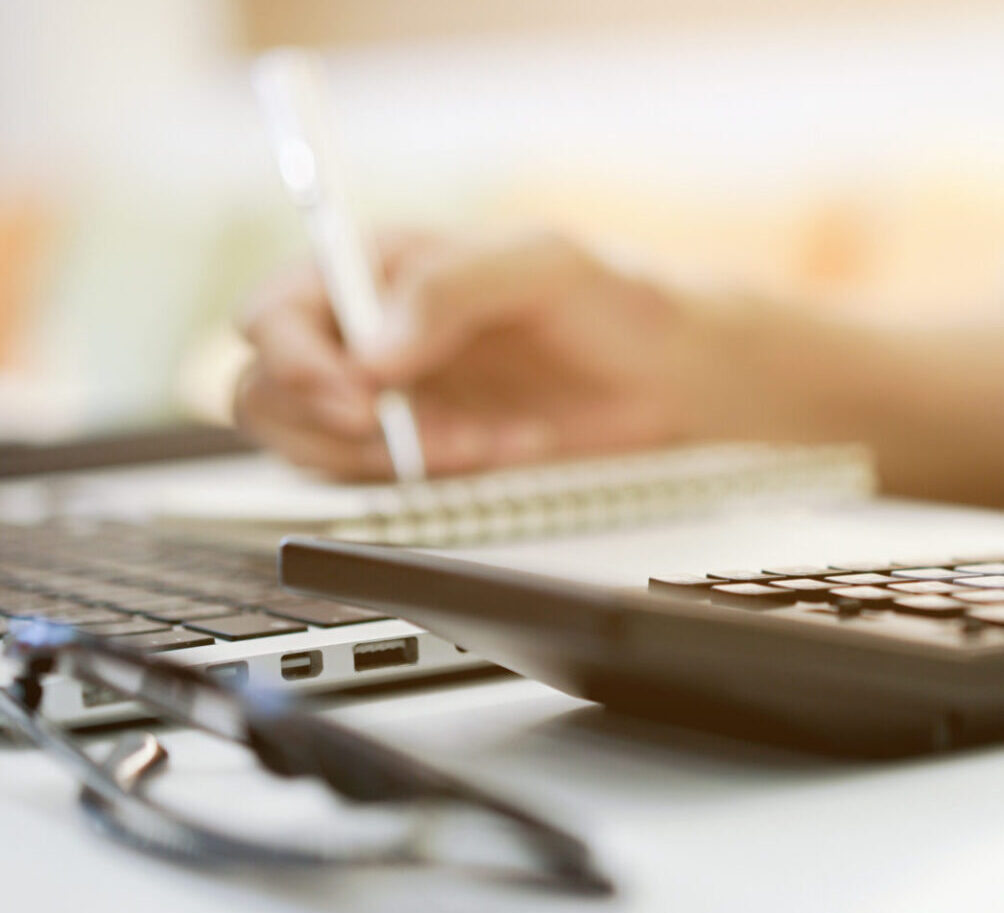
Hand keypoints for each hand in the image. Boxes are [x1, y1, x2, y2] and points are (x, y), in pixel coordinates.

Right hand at [235, 230, 714, 478]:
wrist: (666, 375)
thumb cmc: (608, 300)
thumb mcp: (543, 266)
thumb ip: (454, 288)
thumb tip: (375, 350)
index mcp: (372, 268)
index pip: (273, 312)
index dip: (293, 359)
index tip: (359, 394)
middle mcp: (361, 334)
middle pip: (265, 391)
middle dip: (329, 424)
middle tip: (408, 431)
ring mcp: (384, 400)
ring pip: (312, 448)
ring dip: (392, 456)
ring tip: (480, 435)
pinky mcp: (418, 454)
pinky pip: (385, 484)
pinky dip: (441, 477)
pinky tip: (506, 445)